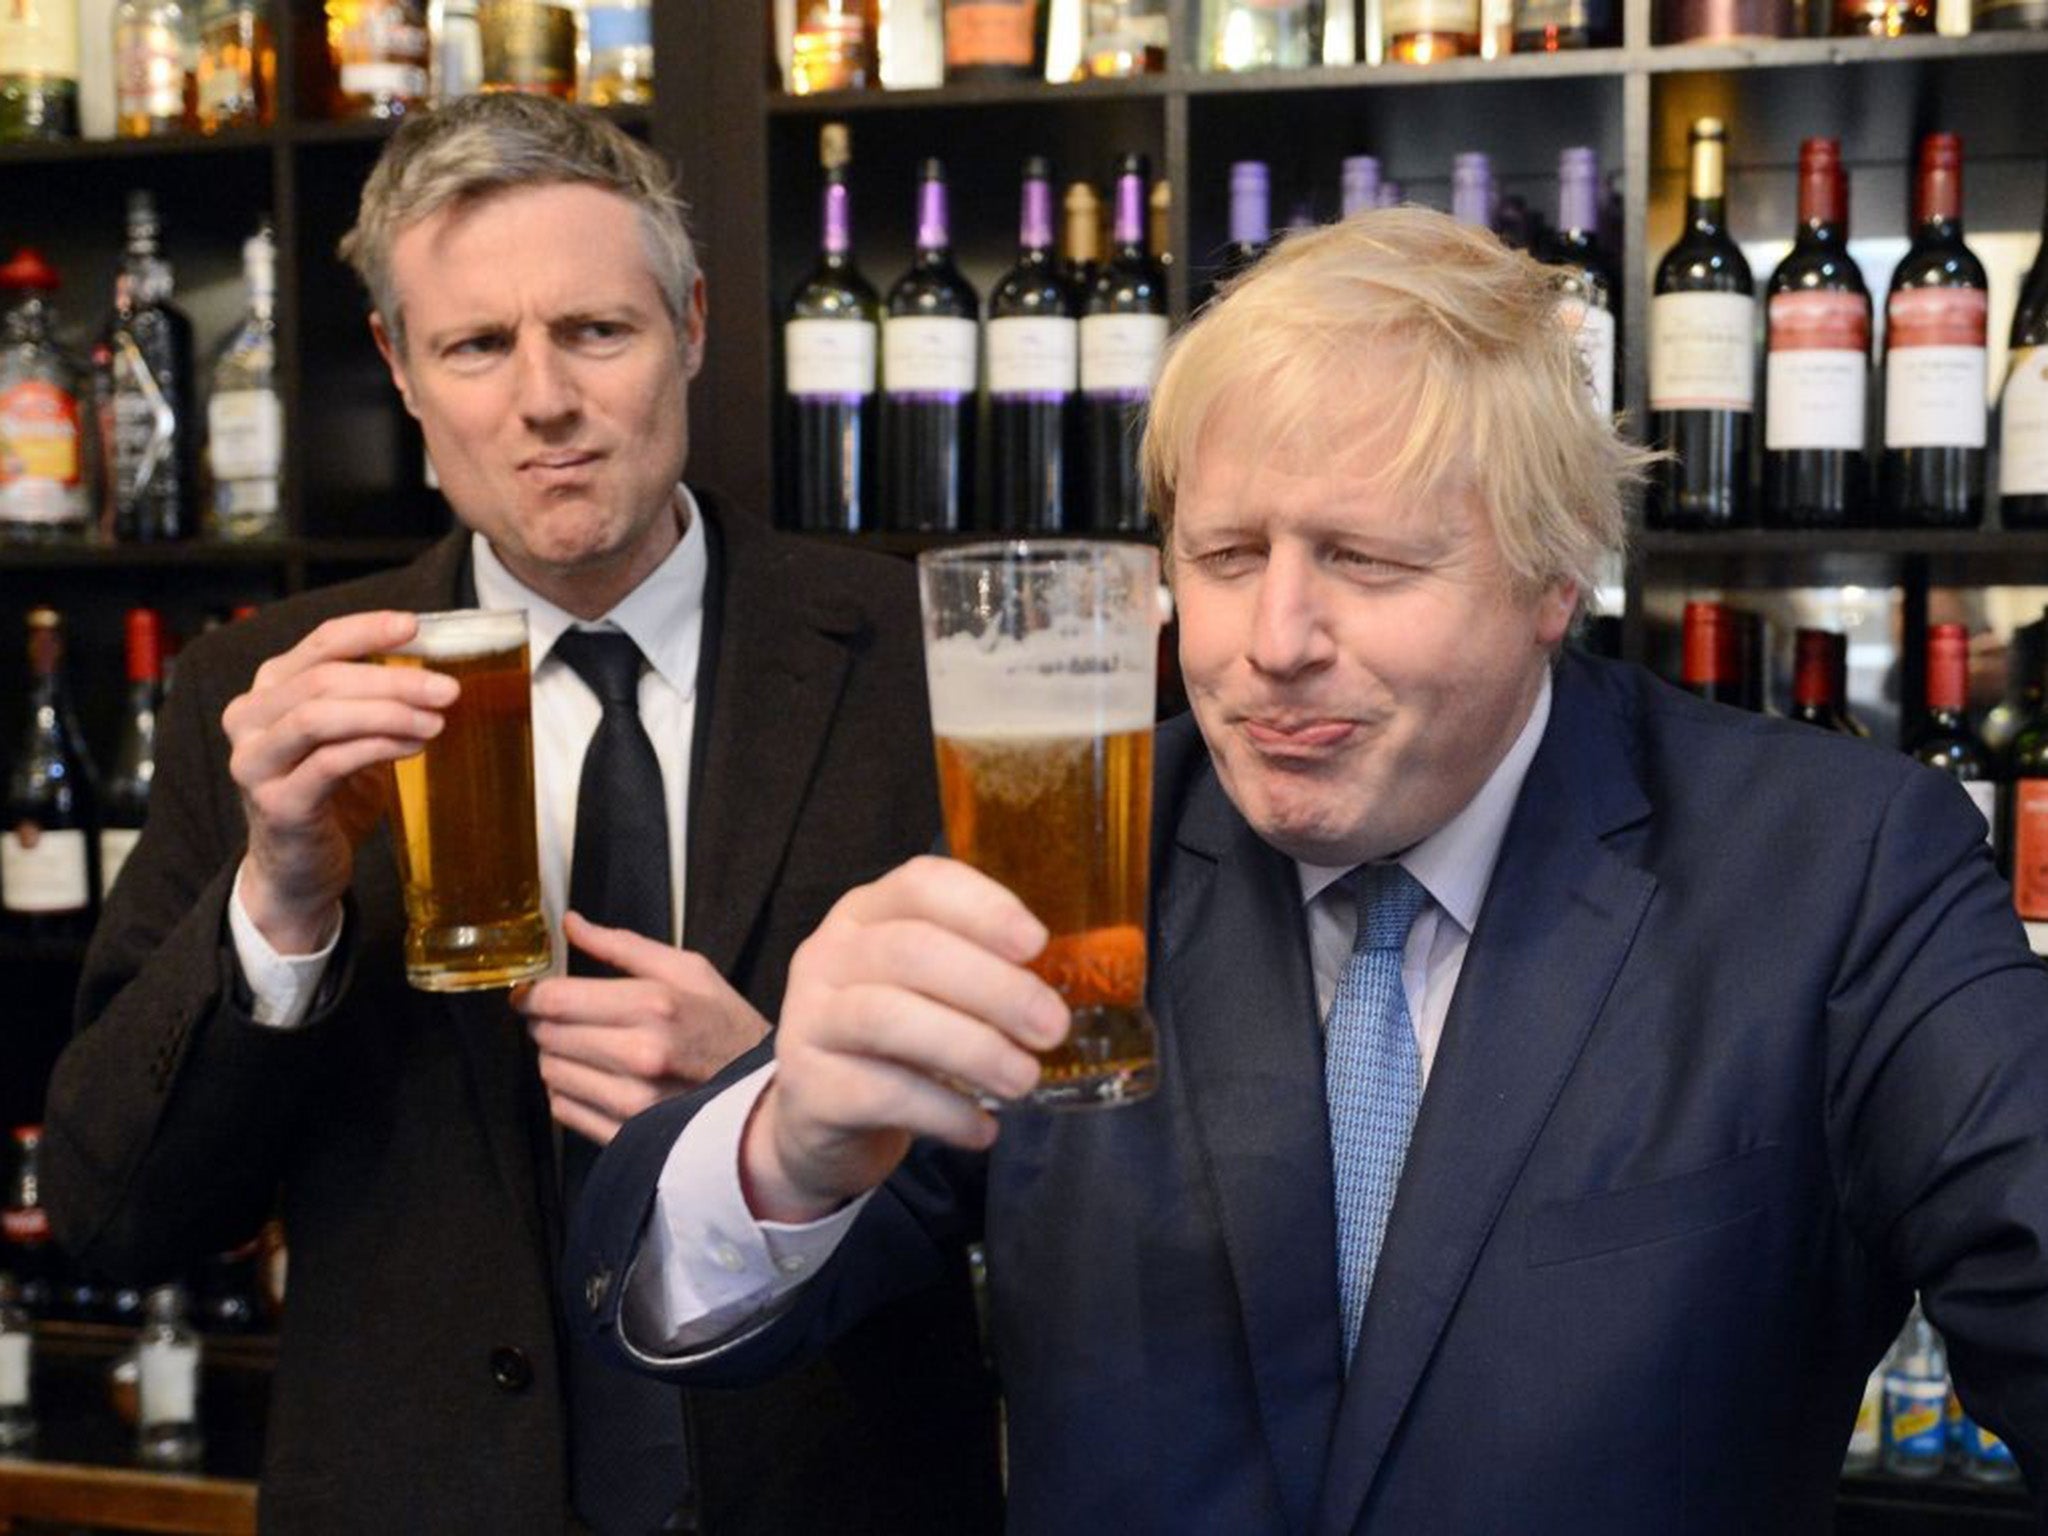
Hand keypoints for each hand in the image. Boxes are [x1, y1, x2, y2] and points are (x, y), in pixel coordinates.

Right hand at [224, 611, 455, 954]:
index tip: (415, 626)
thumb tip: (436, 673)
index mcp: (270, 690)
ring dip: (387, 713)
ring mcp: (255, 762)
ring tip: (435, 721)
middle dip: (393, 680)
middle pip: (323, 679)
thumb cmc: (331, 797)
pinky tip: (413, 747)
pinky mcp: (276, 802)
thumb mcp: (350, 737)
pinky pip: (329, 762)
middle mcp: (250, 719)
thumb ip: (372, 702)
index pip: (319, 644)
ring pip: (320, 717)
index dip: (367, 630)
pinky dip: (377, 748)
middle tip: (446, 689)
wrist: (298, 869)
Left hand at [514, 911, 772, 1143]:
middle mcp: (640, 1055)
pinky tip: (596, 1079)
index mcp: (655, 1005)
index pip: (556, 999)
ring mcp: (632, 1102)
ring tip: (588, 1049)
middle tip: (569, 1018)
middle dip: (546, 1023)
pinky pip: (562, 1110)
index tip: (533, 992)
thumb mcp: (689, 971)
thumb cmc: (726, 1026)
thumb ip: (623, 945)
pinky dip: (568, 1091)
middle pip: (547, 1035)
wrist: (765, 1095)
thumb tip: (570, 924)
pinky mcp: (626, 1135)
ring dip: (557, 1057)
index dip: (532, 993)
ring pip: (550, 1073)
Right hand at [742, 856, 1069, 1224]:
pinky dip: (945, 1112)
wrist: (819, 1120)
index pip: (921, 884)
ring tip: (1025, 1080)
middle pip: (910, 952)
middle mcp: (829, 955)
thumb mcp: (927, 989)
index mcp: (867, 913)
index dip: (982, 908)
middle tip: (1052, 1027)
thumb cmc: (894, 1041)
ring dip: (972, 1050)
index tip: (1037, 944)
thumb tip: (1065, 986)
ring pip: (889, 1020)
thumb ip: (979, 972)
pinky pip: (882, 1094)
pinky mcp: (808, 1088)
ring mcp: (809, 1019)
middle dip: (993, 988)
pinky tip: (984, 1129)